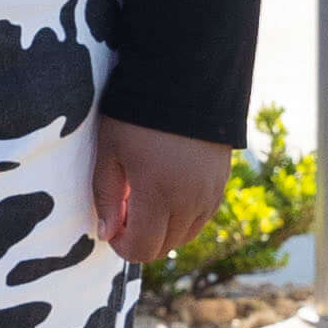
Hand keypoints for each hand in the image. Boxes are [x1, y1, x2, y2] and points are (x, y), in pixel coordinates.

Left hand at [92, 116, 233, 267]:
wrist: (186, 78)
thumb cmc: (137, 113)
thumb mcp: (110, 151)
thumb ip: (106, 197)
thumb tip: (107, 234)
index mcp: (158, 194)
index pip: (143, 249)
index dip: (122, 247)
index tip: (111, 228)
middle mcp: (189, 201)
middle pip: (164, 247)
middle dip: (141, 238)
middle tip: (125, 210)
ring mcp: (210, 194)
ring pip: (185, 236)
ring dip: (163, 229)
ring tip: (145, 198)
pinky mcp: (221, 184)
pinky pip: (201, 218)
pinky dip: (182, 217)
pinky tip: (167, 191)